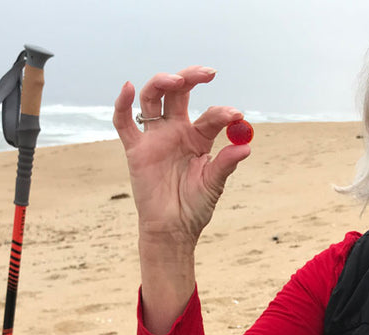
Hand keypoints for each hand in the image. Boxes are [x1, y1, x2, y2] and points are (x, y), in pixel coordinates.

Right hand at [113, 66, 250, 246]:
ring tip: (176, 80)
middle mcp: (176, 130)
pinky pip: (124, 122)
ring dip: (162, 83)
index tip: (237, 115)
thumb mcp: (213, 185)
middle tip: (209, 73)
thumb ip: (225, 164)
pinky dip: (122, 103)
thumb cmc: (194, 206)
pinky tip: (129, 88)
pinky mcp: (135, 148)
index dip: (223, 113)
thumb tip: (246, 147)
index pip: (211, 116)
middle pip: (180, 93)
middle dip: (192, 78)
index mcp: (199, 137)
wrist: (172, 229)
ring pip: (153, 98)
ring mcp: (155, 137)